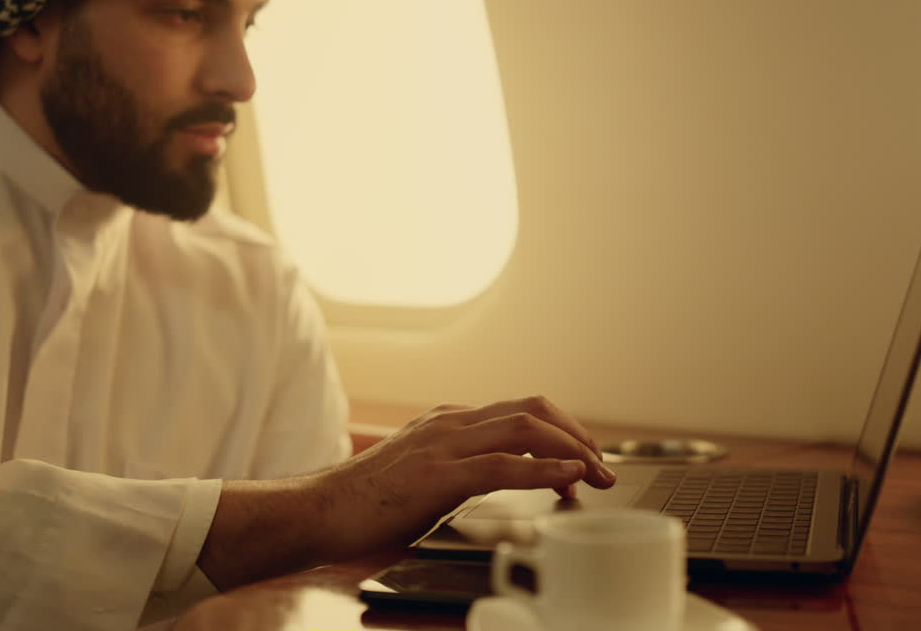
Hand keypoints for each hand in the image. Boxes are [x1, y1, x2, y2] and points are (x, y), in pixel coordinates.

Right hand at [314, 396, 616, 557]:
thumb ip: (459, 469)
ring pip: (526, 428)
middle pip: (533, 409)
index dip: (561, 431)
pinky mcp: (437, 475)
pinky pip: (502, 465)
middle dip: (577, 435)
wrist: (316, 511)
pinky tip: (568, 479)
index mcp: (448, 422)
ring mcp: (444, 444)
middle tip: (604, 466)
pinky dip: (543, 470)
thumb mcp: (422, 474)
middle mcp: (451, 423)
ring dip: (572, 450)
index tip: (583, 460)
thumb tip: (501, 481)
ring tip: (598, 474)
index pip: (520, 411)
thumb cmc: (364, 503)